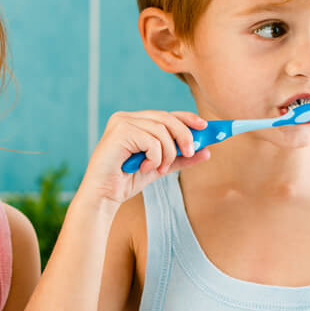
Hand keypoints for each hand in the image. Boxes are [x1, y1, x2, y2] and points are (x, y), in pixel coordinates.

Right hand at [78, 110, 211, 207]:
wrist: (103, 196)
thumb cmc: (125, 181)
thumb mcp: (159, 167)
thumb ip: (179, 159)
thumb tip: (206, 151)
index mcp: (134, 121)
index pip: (166, 114)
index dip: (187, 118)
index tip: (204, 127)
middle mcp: (126, 118)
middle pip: (167, 118)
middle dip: (184, 136)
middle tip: (190, 153)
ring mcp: (121, 122)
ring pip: (161, 130)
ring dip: (167, 153)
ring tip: (158, 168)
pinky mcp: (119, 132)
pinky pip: (151, 141)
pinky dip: (155, 157)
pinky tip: (145, 167)